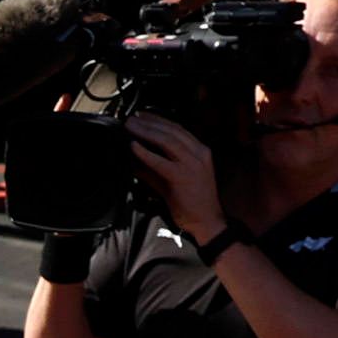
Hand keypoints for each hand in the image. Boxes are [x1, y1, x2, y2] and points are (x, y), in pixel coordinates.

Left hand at [120, 110, 223, 241]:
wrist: (207, 222)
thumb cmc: (192, 203)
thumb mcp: (173, 179)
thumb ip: (155, 168)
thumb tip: (133, 159)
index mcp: (201, 151)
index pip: (178, 129)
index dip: (158, 120)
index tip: (142, 115)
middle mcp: (199, 154)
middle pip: (172, 130)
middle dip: (149, 122)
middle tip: (131, 118)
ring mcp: (192, 165)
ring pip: (167, 140)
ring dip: (146, 131)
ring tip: (130, 127)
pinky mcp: (182, 177)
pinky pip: (160, 161)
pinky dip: (145, 152)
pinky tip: (133, 146)